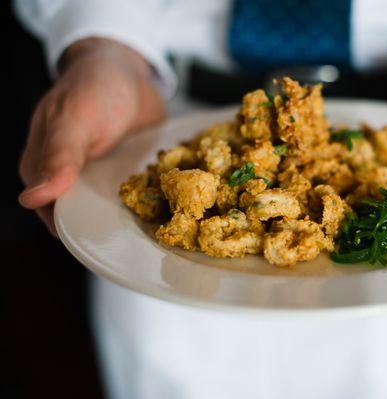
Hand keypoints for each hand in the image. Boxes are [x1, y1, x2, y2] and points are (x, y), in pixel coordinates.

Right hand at [18, 38, 164, 234]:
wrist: (127, 68)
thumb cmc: (93, 87)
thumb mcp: (75, 119)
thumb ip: (58, 157)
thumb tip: (31, 199)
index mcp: (43, 168)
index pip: (55, 215)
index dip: (77, 232)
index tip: (105, 247)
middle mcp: (71, 178)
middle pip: (87, 217)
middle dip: (110, 230)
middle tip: (143, 243)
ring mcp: (100, 177)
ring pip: (112, 209)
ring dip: (133, 217)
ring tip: (161, 229)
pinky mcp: (126, 173)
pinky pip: (136, 194)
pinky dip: (150, 200)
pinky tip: (170, 208)